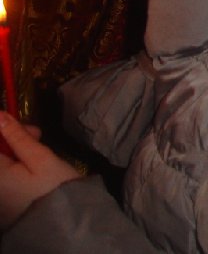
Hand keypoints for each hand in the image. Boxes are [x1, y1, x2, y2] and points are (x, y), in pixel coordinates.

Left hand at [0, 112, 80, 228]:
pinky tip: (31, 161)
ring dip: (14, 148)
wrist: (64, 223)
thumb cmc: (54, 188)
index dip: (4, 128)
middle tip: (37, 133)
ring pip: (2, 160)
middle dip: (10, 136)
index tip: (19, 122)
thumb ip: (17, 137)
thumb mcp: (40, 158)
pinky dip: (14, 162)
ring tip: (38, 145)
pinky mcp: (4, 198)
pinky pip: (6, 173)